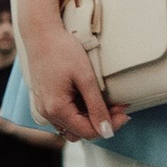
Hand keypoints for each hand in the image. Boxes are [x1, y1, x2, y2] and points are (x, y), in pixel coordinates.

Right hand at [21, 16, 122, 145]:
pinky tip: (90, 99)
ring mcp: (44, 108)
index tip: (125, 113)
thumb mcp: (85, 77)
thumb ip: (96, 106)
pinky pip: (64, 117)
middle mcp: (47, 113)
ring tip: (106, 103)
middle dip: (101, 122)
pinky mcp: (44, 101)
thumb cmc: (62, 50)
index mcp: (56, 109)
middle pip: (80, 131)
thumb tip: (107, 132)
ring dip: (90, 119)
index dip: (109, 126)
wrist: (41, 33)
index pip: (88, 132)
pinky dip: (79, 112)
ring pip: (72, 126)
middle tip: (118, 106)